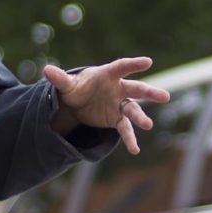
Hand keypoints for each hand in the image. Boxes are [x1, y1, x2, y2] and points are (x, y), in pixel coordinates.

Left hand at [44, 57, 169, 154]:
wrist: (78, 102)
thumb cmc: (77, 87)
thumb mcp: (67, 84)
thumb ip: (60, 79)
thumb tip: (47, 70)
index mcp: (108, 74)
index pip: (122, 67)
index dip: (134, 64)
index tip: (148, 62)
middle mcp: (119, 88)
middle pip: (137, 89)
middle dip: (150, 93)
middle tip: (164, 96)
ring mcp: (120, 104)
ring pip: (134, 110)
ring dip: (141, 118)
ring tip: (148, 125)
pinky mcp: (117, 119)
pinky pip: (125, 129)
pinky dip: (130, 139)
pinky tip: (135, 150)